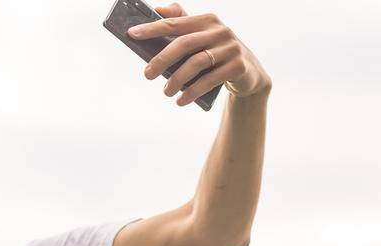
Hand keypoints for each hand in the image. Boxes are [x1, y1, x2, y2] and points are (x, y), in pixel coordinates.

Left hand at [130, 4, 271, 107]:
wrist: (249, 72)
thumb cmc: (216, 52)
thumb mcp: (201, 36)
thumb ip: (182, 22)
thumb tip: (157, 9)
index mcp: (207, 20)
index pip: (175, 23)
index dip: (152, 28)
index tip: (132, 34)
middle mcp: (220, 31)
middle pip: (184, 43)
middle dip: (162, 59)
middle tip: (147, 74)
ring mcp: (231, 48)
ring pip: (197, 63)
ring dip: (177, 80)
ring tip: (166, 91)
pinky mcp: (238, 66)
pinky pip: (210, 80)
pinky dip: (193, 92)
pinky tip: (181, 100)